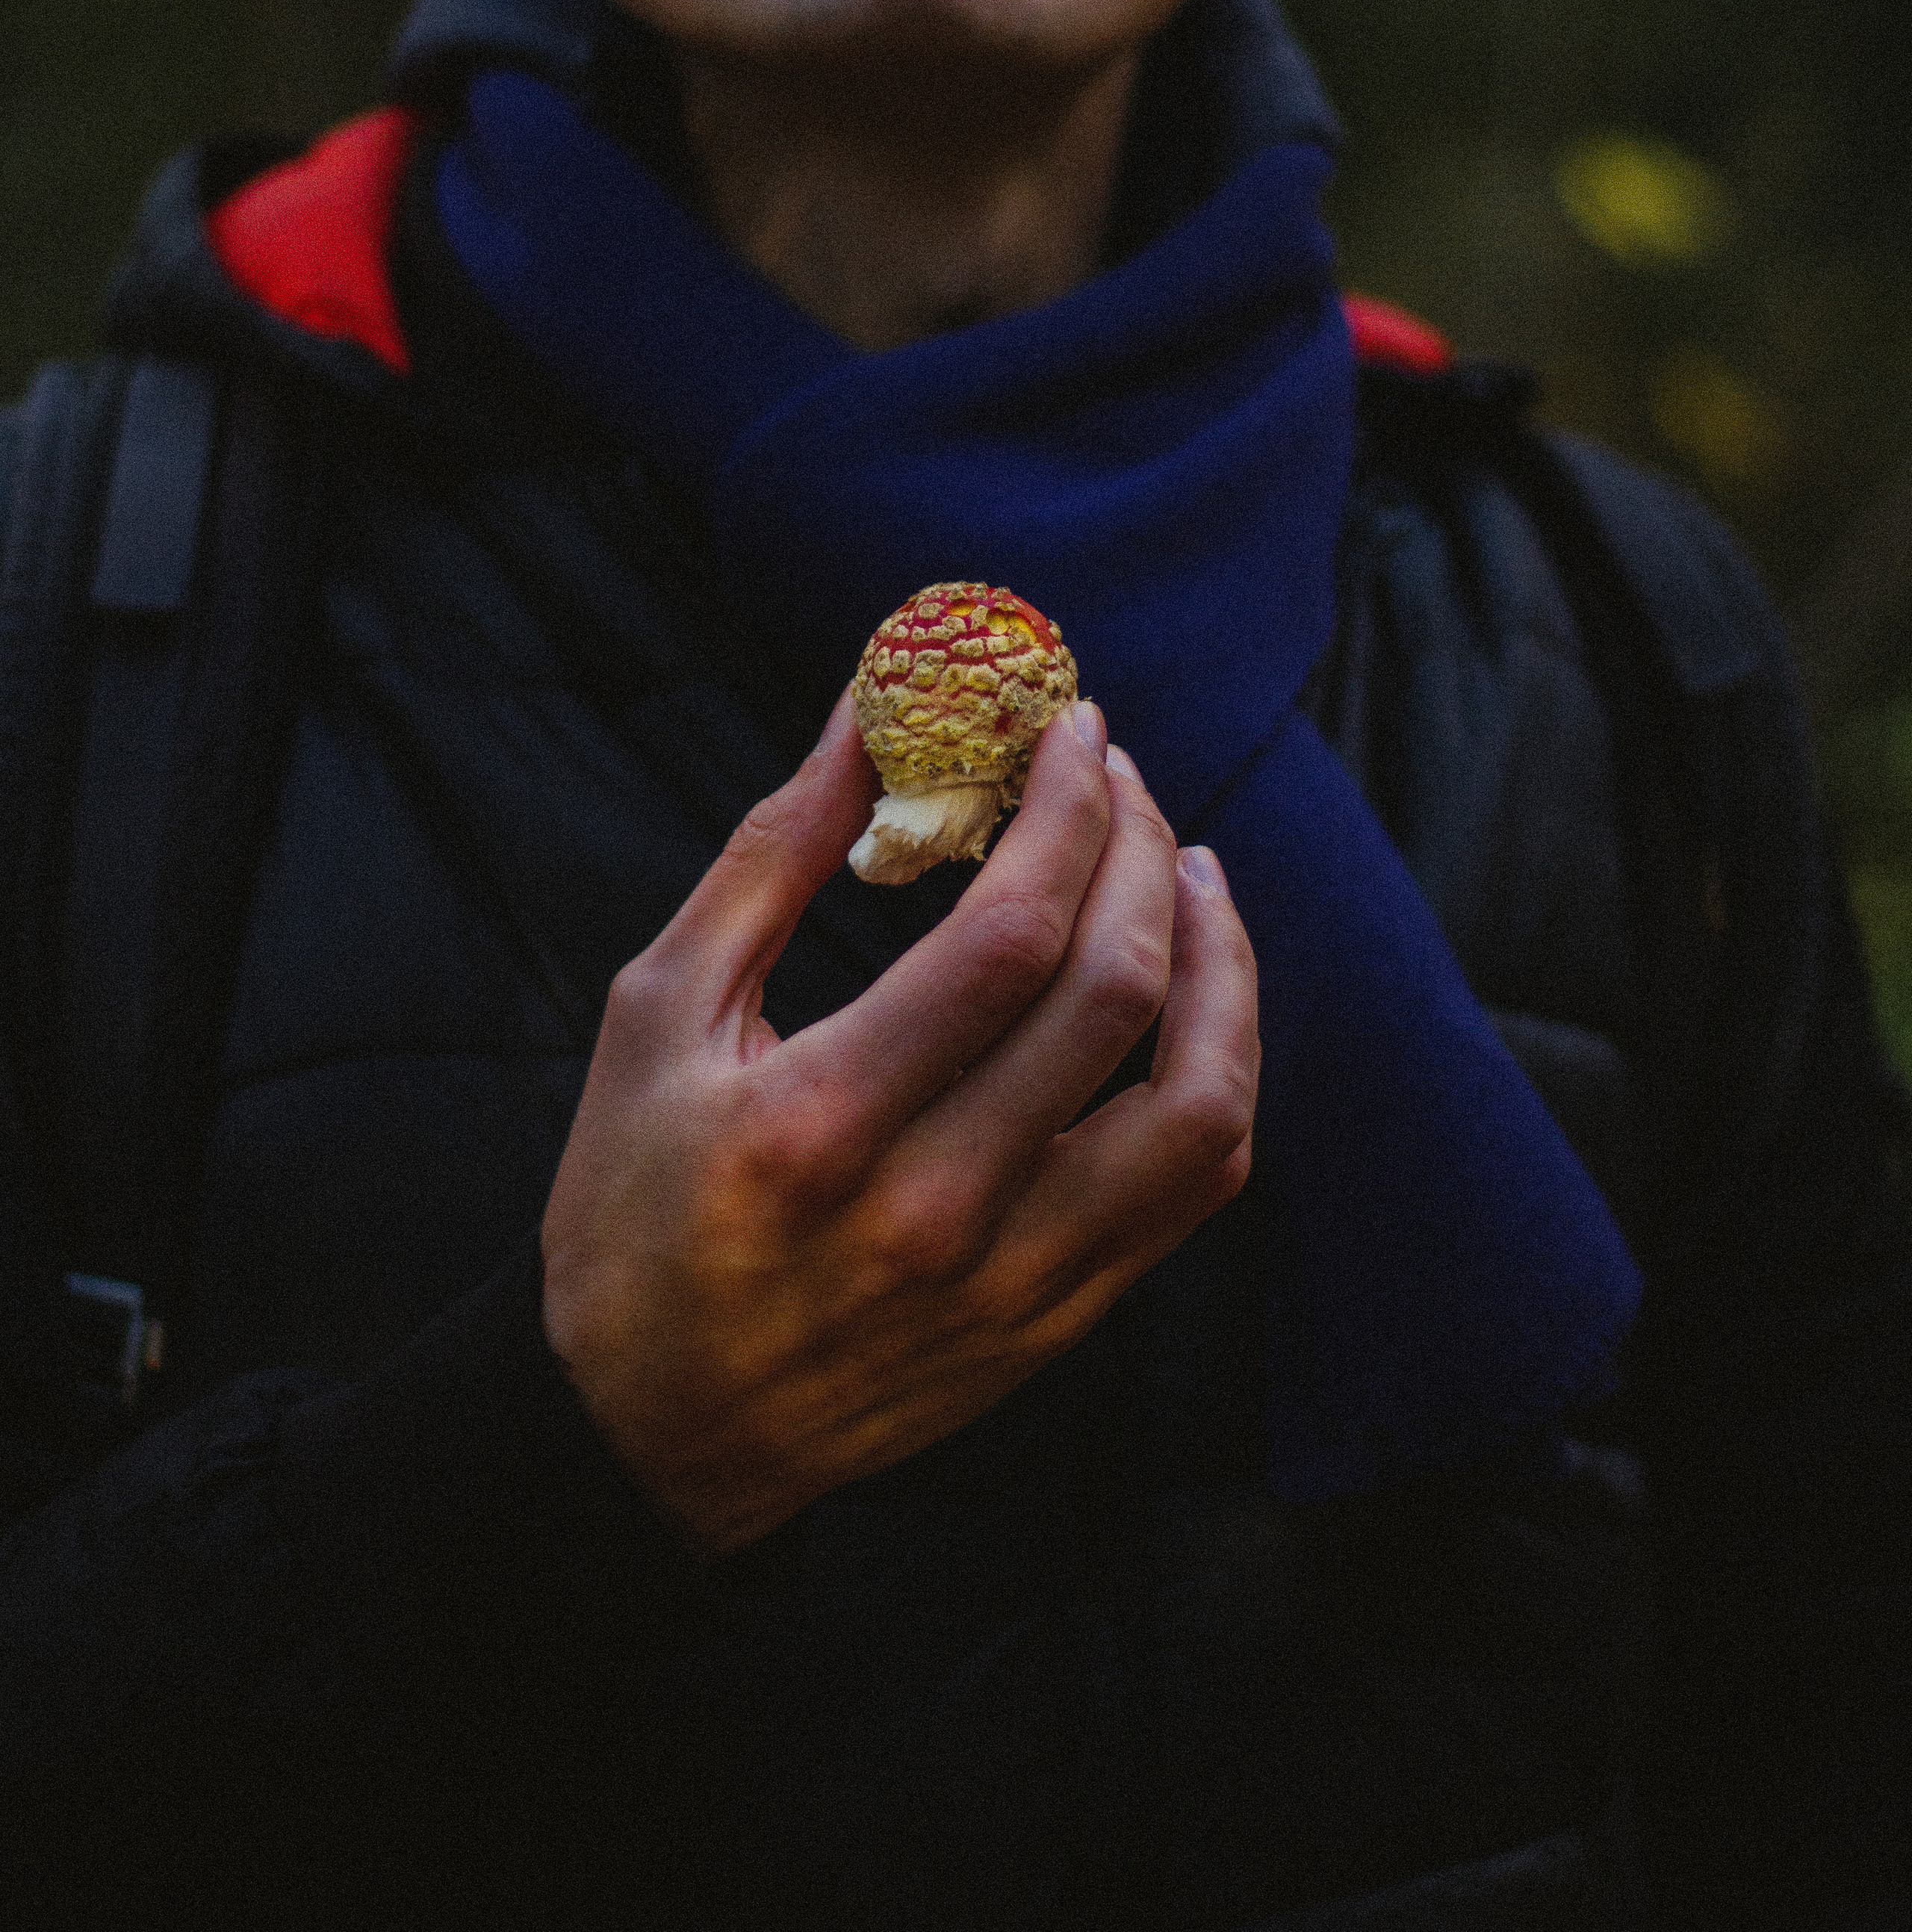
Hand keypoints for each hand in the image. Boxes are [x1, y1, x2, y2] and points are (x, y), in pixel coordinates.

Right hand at [539, 694, 1258, 1554]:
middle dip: (1135, 846)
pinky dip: (1221, 1070)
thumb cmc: (633, 1205)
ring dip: (1219, 961)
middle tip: (1118, 773)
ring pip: (1197, 1100)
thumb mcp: (659, 1013)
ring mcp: (1015, 1278)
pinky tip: (1193, 996)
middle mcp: (937, 1208)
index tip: (1074, 729)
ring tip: (1189, 871)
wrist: (648, 1433)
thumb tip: (867, 710)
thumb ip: (771, 855)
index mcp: (823, 1120)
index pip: (1011, 935)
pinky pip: (1194, 1185)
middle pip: (1111, 993)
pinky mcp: (1057, 1320)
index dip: (1066, 810)